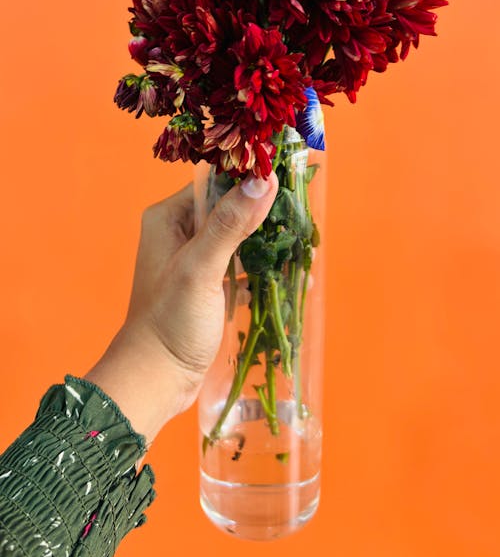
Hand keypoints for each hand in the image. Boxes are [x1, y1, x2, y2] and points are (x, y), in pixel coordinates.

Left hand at [85, 173, 277, 444]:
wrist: (155, 380)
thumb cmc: (170, 322)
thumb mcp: (201, 269)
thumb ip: (230, 224)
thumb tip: (264, 180)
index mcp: (168, 217)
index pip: (213, 182)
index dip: (248, 178)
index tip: (285, 176)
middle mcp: (178, 232)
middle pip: (229, 207)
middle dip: (263, 211)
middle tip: (301, 210)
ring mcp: (193, 259)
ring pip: (237, 236)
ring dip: (265, 239)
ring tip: (301, 236)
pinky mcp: (207, 284)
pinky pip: (239, 263)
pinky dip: (260, 265)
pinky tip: (288, 269)